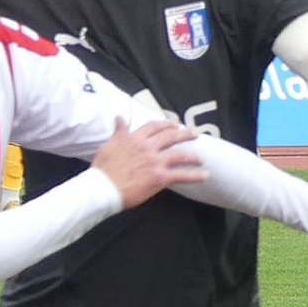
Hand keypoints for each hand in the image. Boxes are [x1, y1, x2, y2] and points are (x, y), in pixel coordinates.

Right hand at [91, 118, 205, 207]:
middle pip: (171, 137)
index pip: (154, 126)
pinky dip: (195, 175)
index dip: (166, 124)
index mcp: (134, 138)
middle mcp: (147, 147)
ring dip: (193, 156)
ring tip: (200, 158)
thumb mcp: (108, 145)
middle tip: (194, 134)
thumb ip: (118, 132)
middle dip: (185, 134)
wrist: (103, 187)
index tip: (173, 125)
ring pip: (180, 155)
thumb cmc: (103, 169)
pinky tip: (204, 175)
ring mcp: (155, 162)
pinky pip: (182, 175)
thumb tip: (119, 119)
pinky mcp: (160, 177)